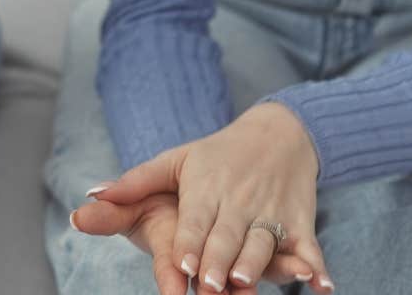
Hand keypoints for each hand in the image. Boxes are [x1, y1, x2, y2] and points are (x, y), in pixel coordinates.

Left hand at [80, 104, 332, 293]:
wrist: (280, 131)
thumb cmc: (217, 154)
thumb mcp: (175, 161)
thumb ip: (134, 183)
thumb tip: (90, 195)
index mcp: (205, 188)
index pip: (195, 220)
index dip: (190, 241)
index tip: (182, 263)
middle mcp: (238, 202)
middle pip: (227, 236)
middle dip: (218, 260)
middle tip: (210, 285)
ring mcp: (270, 212)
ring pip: (263, 241)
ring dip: (258, 262)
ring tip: (244, 279)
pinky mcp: (299, 221)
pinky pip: (309, 246)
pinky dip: (316, 266)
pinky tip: (321, 285)